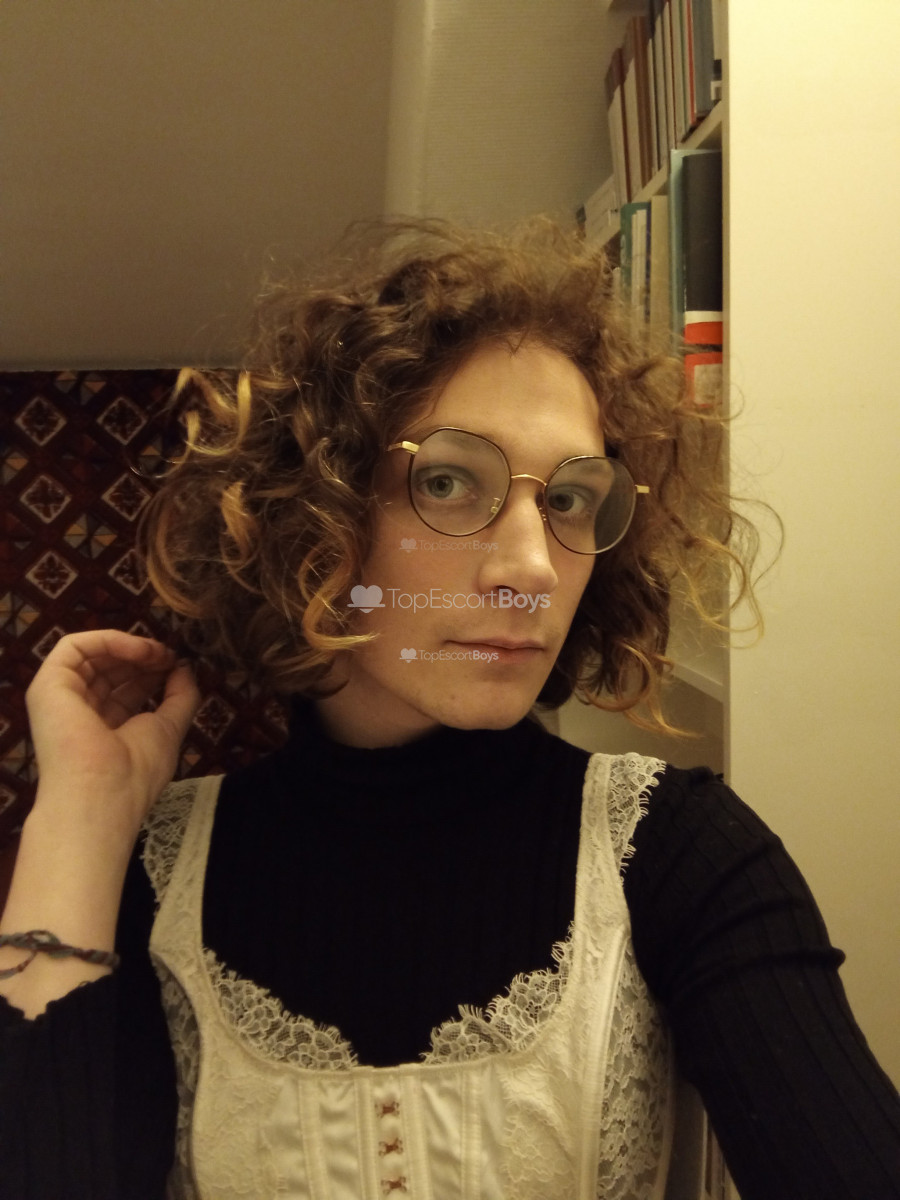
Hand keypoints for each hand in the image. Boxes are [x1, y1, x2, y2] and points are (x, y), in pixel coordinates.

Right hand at [25, 629, 200, 837]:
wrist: (102, 794)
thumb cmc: (135, 773)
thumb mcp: (169, 729)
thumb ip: (181, 697)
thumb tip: (185, 668)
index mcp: (104, 729)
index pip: (126, 690)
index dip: (152, 672)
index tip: (178, 666)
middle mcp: (80, 713)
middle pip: (111, 671)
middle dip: (144, 658)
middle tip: (170, 656)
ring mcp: (61, 698)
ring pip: (94, 655)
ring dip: (132, 647)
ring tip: (159, 653)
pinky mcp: (48, 684)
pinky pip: (75, 647)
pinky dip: (111, 640)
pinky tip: (140, 650)